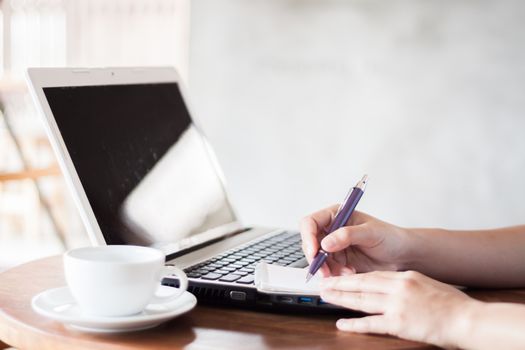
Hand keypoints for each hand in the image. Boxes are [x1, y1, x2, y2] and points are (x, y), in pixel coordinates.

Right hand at [300, 207, 410, 275]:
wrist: (403, 256)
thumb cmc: (391, 237)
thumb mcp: (370, 233)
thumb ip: (347, 235)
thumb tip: (325, 242)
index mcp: (337, 215)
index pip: (311, 223)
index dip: (308, 237)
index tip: (314, 251)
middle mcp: (332, 230)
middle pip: (310, 243)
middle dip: (316, 258)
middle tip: (325, 270)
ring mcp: (334, 247)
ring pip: (318, 260)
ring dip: (328, 269)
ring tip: (346, 272)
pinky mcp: (339, 262)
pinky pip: (328, 270)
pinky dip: (336, 274)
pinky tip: (350, 272)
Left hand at [320, 271, 477, 347]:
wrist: (467, 319)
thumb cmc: (452, 304)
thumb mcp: (426, 284)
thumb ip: (406, 284)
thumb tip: (390, 286)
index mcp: (404, 276)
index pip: (371, 275)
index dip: (352, 276)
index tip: (339, 277)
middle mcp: (398, 288)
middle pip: (361, 284)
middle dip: (340, 284)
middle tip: (323, 284)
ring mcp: (397, 305)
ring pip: (362, 300)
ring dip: (341, 299)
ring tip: (325, 297)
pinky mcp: (399, 323)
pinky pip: (371, 323)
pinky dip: (354, 323)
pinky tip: (341, 323)